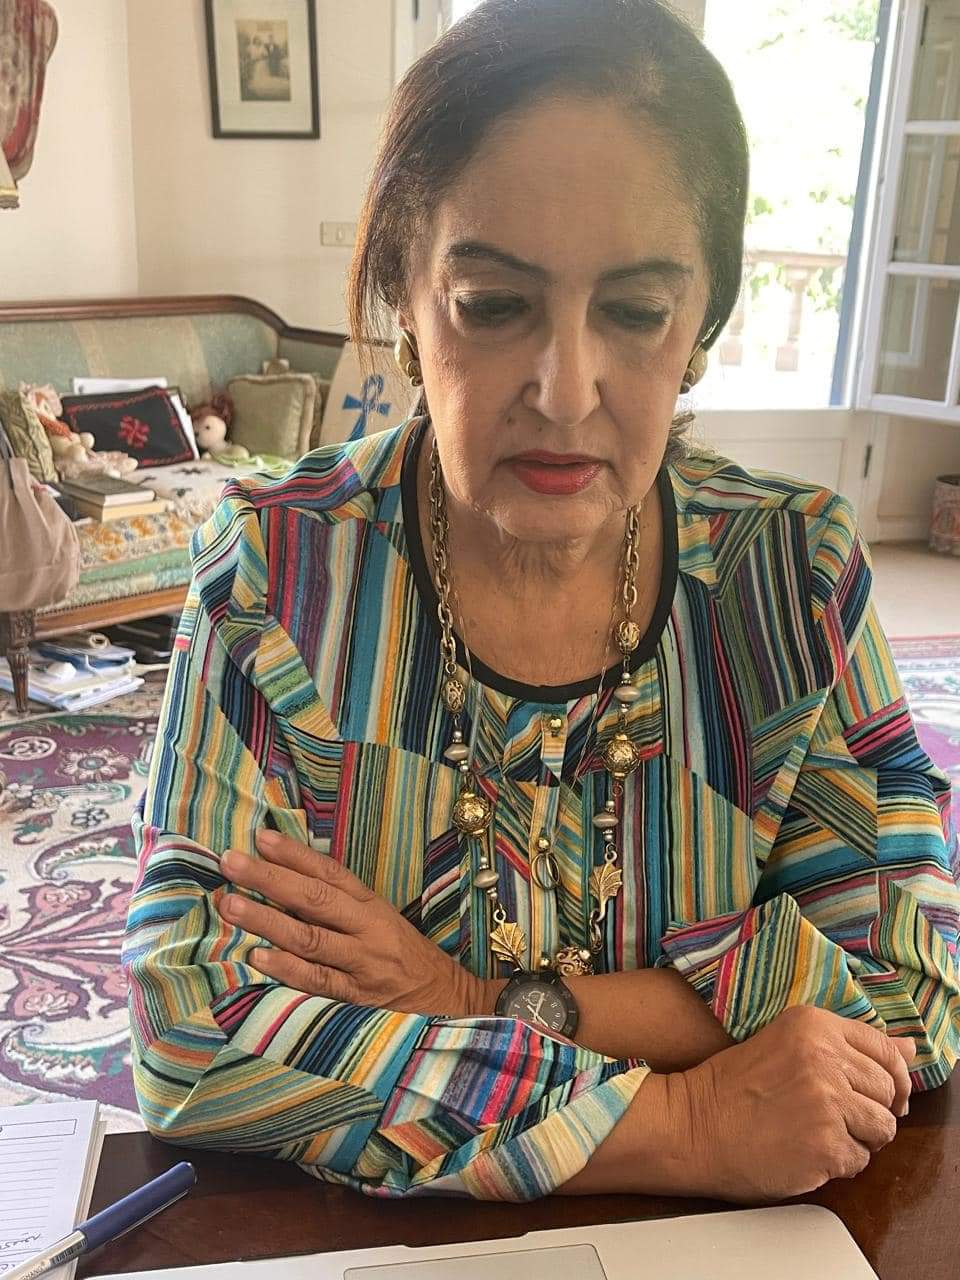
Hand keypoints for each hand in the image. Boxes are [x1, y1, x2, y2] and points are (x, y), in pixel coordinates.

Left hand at [217, 829, 490, 1017]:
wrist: (448, 1000)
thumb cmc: (402, 955)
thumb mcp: (379, 919)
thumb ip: (338, 902)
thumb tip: (283, 879)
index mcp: (371, 904)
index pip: (329, 872)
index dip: (294, 853)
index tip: (259, 837)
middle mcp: (368, 929)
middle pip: (314, 898)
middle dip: (268, 878)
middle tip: (230, 862)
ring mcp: (363, 963)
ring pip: (310, 937)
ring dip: (267, 921)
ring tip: (231, 905)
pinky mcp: (359, 999)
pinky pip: (319, 980)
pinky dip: (287, 968)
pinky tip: (257, 957)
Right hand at [679, 1005, 914, 1201]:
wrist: (692, 1124)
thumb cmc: (734, 1086)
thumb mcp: (790, 1044)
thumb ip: (850, 1045)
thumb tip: (911, 1049)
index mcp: (815, 1025)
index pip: (885, 1050)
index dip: (891, 1076)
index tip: (880, 1092)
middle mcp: (825, 1058)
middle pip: (888, 1091)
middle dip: (870, 1109)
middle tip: (833, 1115)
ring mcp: (828, 1103)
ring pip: (882, 1128)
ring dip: (858, 1137)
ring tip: (817, 1132)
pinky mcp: (826, 1145)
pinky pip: (861, 1161)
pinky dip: (840, 1163)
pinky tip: (806, 1150)